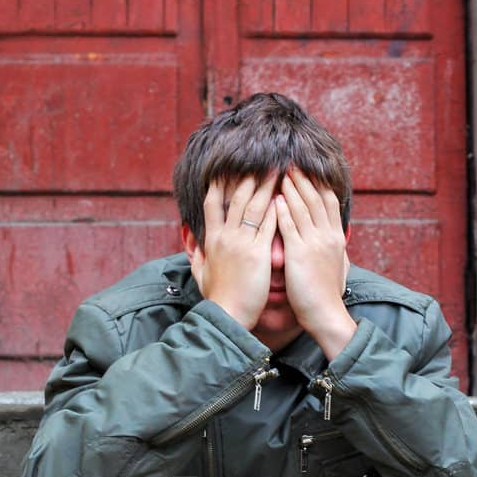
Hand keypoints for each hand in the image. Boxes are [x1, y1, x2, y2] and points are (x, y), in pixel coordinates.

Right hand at [192, 173, 278, 330]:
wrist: (227, 315)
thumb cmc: (216, 299)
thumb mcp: (200, 275)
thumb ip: (197, 258)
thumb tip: (193, 247)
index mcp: (211, 240)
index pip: (212, 204)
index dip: (219, 184)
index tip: (225, 169)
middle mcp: (225, 237)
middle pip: (236, 198)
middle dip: (248, 177)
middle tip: (258, 160)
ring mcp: (242, 243)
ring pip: (254, 206)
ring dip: (265, 186)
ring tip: (276, 170)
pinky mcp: (258, 253)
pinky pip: (268, 225)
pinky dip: (276, 209)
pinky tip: (284, 196)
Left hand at [274, 166, 355, 359]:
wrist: (326, 314)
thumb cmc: (328, 295)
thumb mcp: (338, 267)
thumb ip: (336, 251)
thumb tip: (340, 243)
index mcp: (336, 238)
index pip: (328, 202)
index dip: (318, 184)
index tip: (308, 170)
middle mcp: (328, 236)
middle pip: (315, 198)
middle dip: (304, 178)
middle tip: (292, 162)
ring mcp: (314, 243)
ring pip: (303, 207)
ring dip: (291, 187)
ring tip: (281, 172)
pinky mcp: (300, 254)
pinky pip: (290, 226)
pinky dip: (283, 210)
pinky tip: (275, 198)